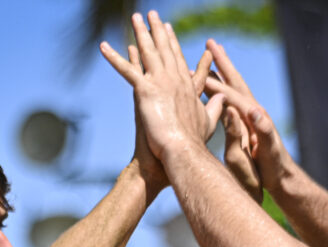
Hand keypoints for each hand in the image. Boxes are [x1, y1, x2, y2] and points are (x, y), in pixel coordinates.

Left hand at [100, 12, 223, 161]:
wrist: (183, 150)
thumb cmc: (195, 142)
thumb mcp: (209, 121)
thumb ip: (216, 107)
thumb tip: (224, 97)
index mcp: (187, 86)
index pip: (178, 58)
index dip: (172, 42)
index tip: (167, 29)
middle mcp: (174, 79)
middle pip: (164, 49)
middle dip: (156, 30)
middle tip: (150, 15)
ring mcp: (160, 82)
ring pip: (148, 52)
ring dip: (140, 33)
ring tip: (134, 18)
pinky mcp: (144, 90)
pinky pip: (126, 70)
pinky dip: (113, 58)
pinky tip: (103, 46)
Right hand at [204, 39, 292, 191]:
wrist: (282, 178)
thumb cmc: (273, 168)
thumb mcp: (268, 151)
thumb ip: (264, 130)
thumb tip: (256, 111)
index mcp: (255, 116)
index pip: (232, 95)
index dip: (214, 83)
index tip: (196, 70)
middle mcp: (254, 112)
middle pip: (235, 82)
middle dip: (222, 63)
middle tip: (211, 42)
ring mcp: (250, 117)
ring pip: (232, 89)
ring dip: (221, 73)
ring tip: (209, 58)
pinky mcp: (248, 124)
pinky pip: (230, 102)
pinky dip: (221, 91)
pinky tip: (212, 89)